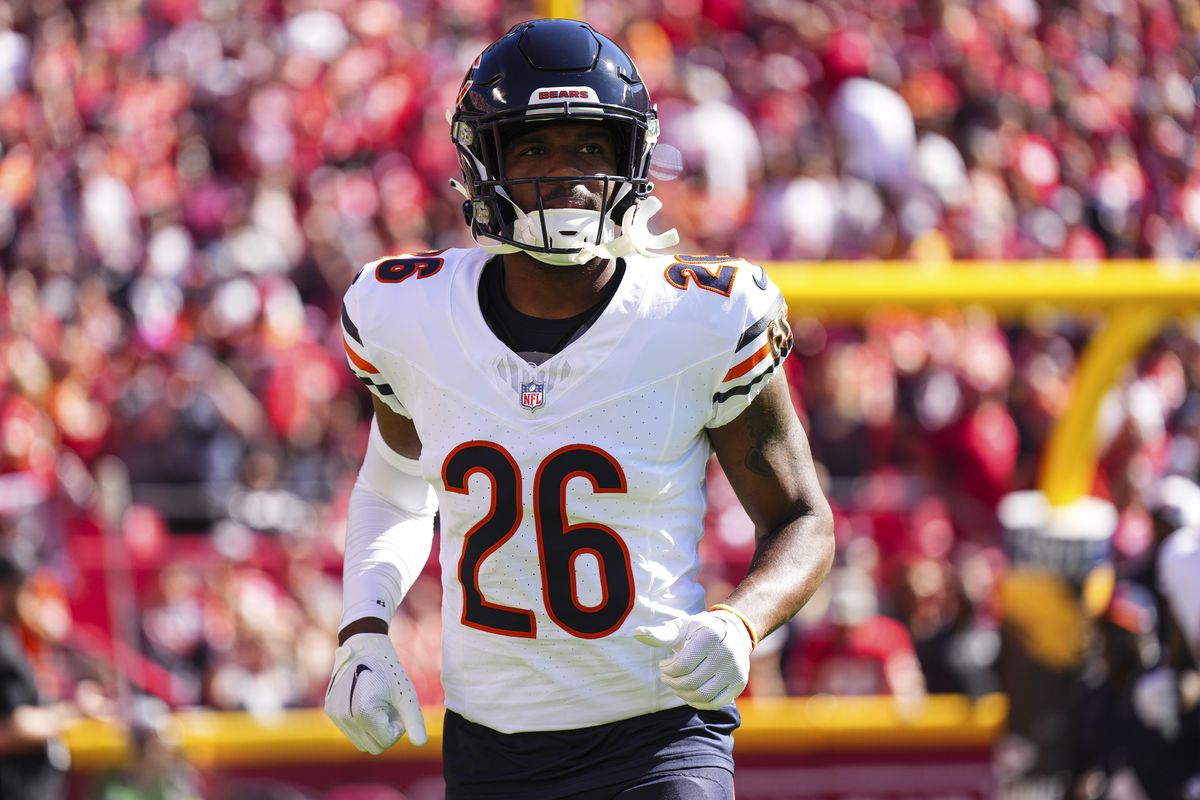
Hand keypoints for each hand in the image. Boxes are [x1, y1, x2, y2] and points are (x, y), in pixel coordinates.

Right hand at [324, 633, 426, 752]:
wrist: (364, 645)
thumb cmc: (389, 670)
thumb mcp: (406, 695)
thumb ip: (414, 722)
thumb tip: (421, 744)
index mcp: (364, 713)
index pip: (386, 742)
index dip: (398, 728)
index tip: (399, 708)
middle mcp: (345, 718)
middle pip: (373, 747)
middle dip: (386, 732)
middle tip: (391, 708)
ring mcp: (335, 715)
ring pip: (361, 742)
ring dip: (374, 730)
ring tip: (380, 705)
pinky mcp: (331, 711)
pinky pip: (350, 731)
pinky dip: (362, 724)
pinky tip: (368, 702)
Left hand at [634, 609, 752, 709]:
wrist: (733, 631)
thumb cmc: (700, 629)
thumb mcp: (681, 627)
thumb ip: (660, 634)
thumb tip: (636, 634)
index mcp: (710, 636)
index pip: (682, 665)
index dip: (667, 670)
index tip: (663, 665)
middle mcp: (726, 654)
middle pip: (691, 682)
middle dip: (672, 683)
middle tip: (666, 677)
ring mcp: (735, 671)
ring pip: (702, 695)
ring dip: (683, 694)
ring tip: (676, 686)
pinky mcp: (739, 684)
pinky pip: (715, 703)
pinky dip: (698, 703)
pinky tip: (689, 693)